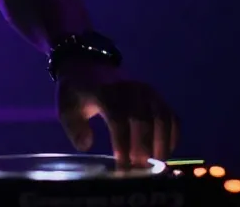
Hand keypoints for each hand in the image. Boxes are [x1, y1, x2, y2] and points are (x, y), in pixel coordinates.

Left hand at [56, 60, 179, 166]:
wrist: (88, 67)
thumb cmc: (77, 93)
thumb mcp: (66, 107)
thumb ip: (74, 127)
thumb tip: (86, 146)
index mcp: (105, 92)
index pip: (118, 119)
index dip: (123, 145)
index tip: (122, 167)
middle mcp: (130, 89)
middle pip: (143, 120)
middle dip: (143, 149)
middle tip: (138, 171)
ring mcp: (147, 92)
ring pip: (163, 118)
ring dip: (161, 144)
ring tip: (153, 166)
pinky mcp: (157, 97)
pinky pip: (172, 117)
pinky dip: (172, 136)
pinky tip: (164, 152)